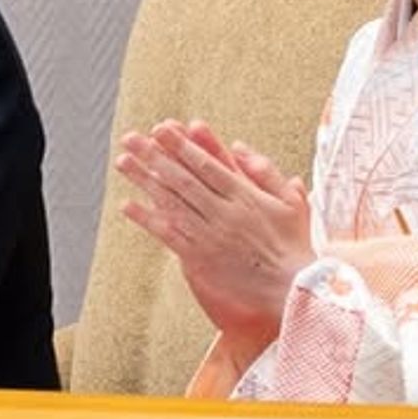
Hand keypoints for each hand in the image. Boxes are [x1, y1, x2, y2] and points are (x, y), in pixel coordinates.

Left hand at [115, 119, 312, 350]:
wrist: (293, 289)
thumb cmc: (294, 243)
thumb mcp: (291, 200)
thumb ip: (265, 171)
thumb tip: (238, 147)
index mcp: (245, 196)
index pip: (206, 165)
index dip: (181, 146)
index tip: (161, 129)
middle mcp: (224, 213)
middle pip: (182, 179)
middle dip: (154, 156)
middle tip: (131, 138)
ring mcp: (210, 236)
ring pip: (172, 203)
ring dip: (145, 181)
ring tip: (123, 161)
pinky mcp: (200, 258)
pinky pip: (169, 235)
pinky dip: (148, 219)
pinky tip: (128, 205)